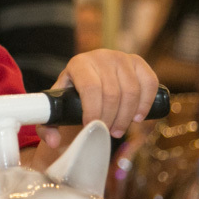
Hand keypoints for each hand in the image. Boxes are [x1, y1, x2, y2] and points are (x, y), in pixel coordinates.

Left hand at [38, 49, 158, 147]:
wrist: (87, 83)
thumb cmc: (71, 98)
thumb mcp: (57, 110)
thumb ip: (48, 127)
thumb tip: (55, 142)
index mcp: (78, 63)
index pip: (90, 87)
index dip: (94, 111)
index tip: (92, 127)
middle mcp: (101, 56)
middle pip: (112, 92)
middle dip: (111, 118)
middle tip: (107, 133)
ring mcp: (121, 57)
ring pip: (131, 90)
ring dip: (127, 116)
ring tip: (118, 129)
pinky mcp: (138, 62)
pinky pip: (149, 82)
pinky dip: (146, 102)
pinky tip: (139, 117)